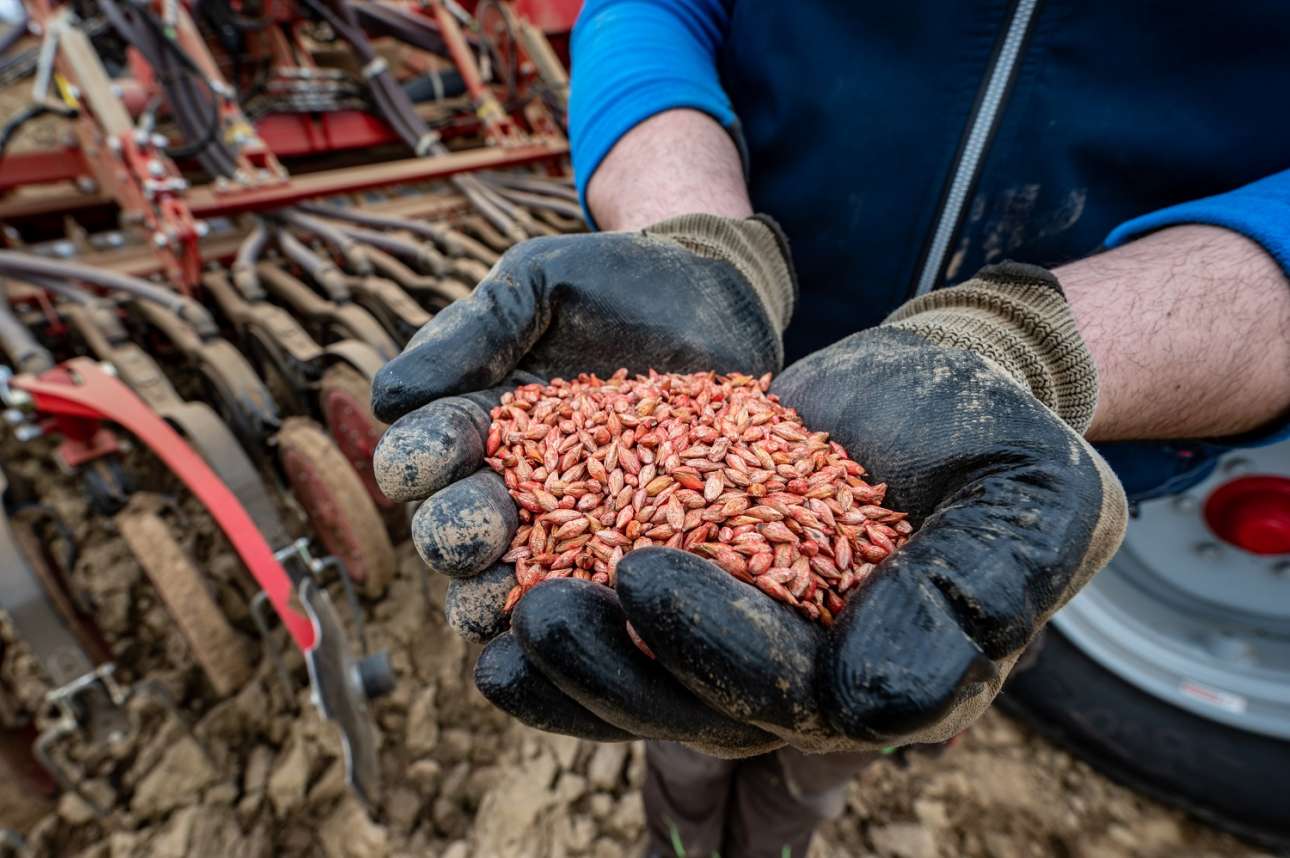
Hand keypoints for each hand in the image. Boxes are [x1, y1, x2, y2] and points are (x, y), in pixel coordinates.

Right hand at [369, 215, 795, 740]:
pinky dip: (586, 610)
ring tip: (507, 599)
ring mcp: (572, 527)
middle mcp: (508, 487)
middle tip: (477, 530)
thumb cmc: (616, 283)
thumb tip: (385, 396)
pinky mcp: (636, 550)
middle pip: (456, 529)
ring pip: (511, 580)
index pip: (423, 454)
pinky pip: (599, 594)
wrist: (720, 297)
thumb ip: (472, 333)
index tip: (425, 458)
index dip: (418, 460)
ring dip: (499, 595)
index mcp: (471, 426)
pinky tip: (591, 620)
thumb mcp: (538, 286)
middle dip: (455, 533)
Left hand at [479, 263, 1126, 753]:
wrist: (941, 389)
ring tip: (497, 620)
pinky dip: (563, 621)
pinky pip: (624, 625)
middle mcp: (808, 676)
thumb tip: (869, 700)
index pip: (790, 692)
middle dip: (612, 669)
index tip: (640, 576)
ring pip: (647, 681)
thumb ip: (977, 598)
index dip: (713, 648)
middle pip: (697, 705)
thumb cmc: (995, 440)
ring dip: (569, 664)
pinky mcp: (698, 584)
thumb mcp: (1026, 503)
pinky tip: (496, 613)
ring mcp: (745, 636)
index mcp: (885, 675)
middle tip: (533, 612)